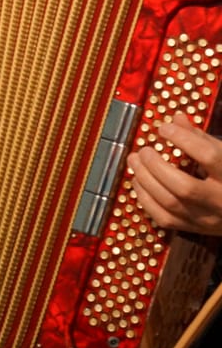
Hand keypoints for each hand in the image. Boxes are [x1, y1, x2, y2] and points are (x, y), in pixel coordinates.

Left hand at [127, 113, 221, 235]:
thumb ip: (202, 138)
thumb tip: (177, 119)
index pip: (209, 156)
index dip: (183, 139)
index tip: (164, 128)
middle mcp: (221, 199)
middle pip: (184, 186)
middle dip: (156, 166)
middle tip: (143, 151)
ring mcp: (208, 218)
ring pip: (170, 203)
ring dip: (145, 181)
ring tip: (134, 162)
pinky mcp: (196, 229)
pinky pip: (164, 218)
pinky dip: (145, 199)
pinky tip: (138, 183)